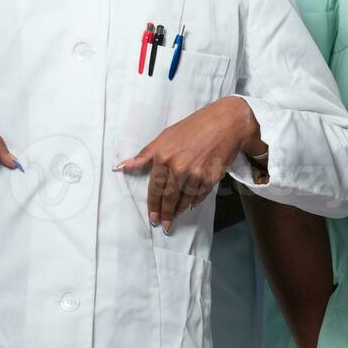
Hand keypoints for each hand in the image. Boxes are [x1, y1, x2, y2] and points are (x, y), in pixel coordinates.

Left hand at [113, 96, 263, 233]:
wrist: (225, 122)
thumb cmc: (193, 126)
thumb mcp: (165, 136)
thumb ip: (145, 154)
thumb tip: (122, 167)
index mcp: (163, 156)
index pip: (155, 187)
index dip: (153, 204)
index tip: (152, 217)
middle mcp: (178, 167)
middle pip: (169, 197)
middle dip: (165, 213)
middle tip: (164, 225)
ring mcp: (195, 173)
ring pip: (184, 199)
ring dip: (179, 209)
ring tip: (175, 217)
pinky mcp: (210, 177)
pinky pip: (199, 195)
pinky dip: (195, 201)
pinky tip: (191, 205)